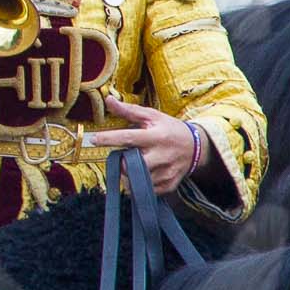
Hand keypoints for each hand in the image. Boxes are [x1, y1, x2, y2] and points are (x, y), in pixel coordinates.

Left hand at [85, 97, 205, 193]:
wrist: (195, 148)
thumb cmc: (169, 129)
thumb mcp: (152, 116)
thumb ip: (129, 110)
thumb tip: (109, 100)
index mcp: (156, 136)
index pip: (128, 137)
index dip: (109, 139)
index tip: (94, 139)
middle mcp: (161, 156)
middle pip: (130, 165)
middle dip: (121, 162)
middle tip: (124, 156)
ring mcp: (165, 173)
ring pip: (135, 181)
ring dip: (129, 174)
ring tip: (136, 163)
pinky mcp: (167, 186)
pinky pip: (145, 190)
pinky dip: (139, 183)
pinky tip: (144, 173)